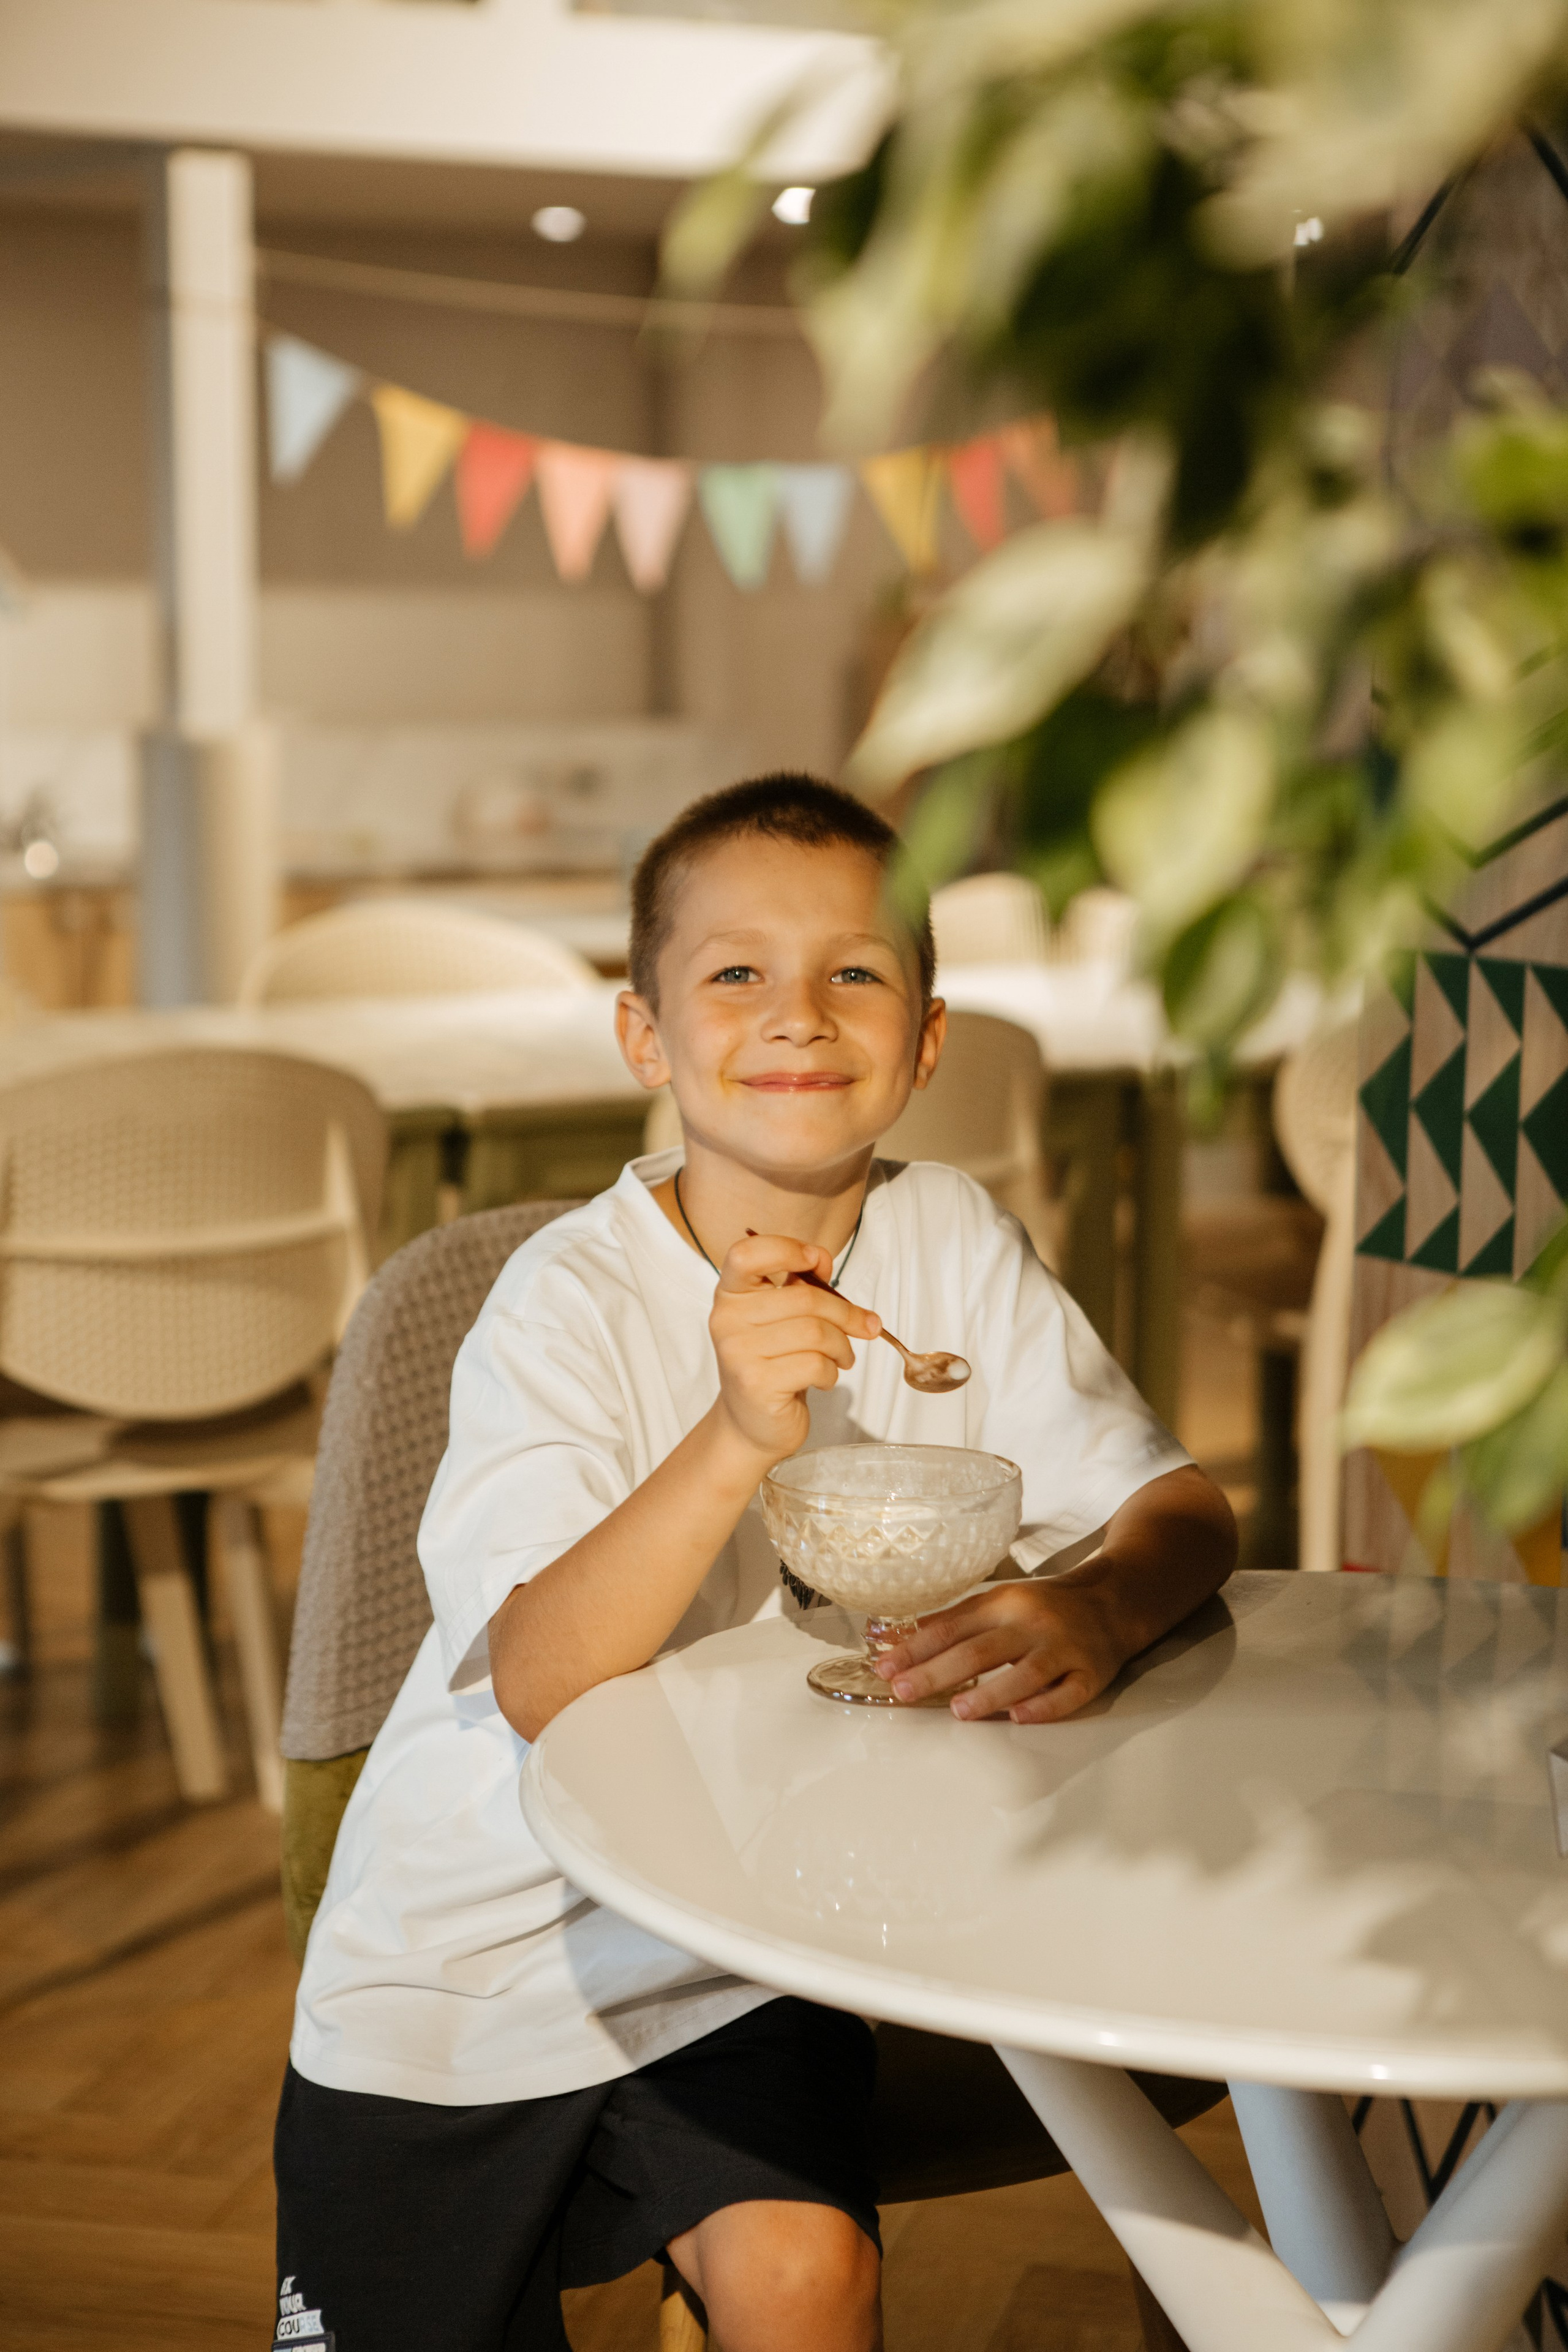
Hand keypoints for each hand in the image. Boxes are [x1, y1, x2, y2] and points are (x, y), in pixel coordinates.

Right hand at [708, 1232, 880, 1464]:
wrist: (751, 1425)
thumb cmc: (772, 1365)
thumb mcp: (783, 1319)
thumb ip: (801, 1285)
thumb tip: (822, 1258)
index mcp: (730, 1295)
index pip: (747, 1253)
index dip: (786, 1249)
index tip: (815, 1260)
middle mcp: (727, 1320)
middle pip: (803, 1297)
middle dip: (846, 1313)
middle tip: (866, 1326)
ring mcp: (738, 1353)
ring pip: (816, 1333)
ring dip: (842, 1347)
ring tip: (842, 1358)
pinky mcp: (756, 1384)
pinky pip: (815, 1365)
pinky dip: (832, 1372)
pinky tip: (823, 1378)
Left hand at [872, 1580, 1126, 1721]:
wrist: (1113, 1600)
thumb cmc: (1045, 1606)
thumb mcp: (1001, 1600)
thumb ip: (958, 1620)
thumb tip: (906, 1639)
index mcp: (1005, 1604)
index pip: (953, 1627)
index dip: (916, 1649)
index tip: (885, 1668)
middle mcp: (1032, 1624)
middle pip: (981, 1650)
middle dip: (939, 1672)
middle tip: (904, 1691)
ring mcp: (1064, 1650)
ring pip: (1025, 1674)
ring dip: (990, 1693)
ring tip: (958, 1711)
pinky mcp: (1092, 1674)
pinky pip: (1069, 1694)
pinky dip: (1044, 1706)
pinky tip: (1020, 1717)